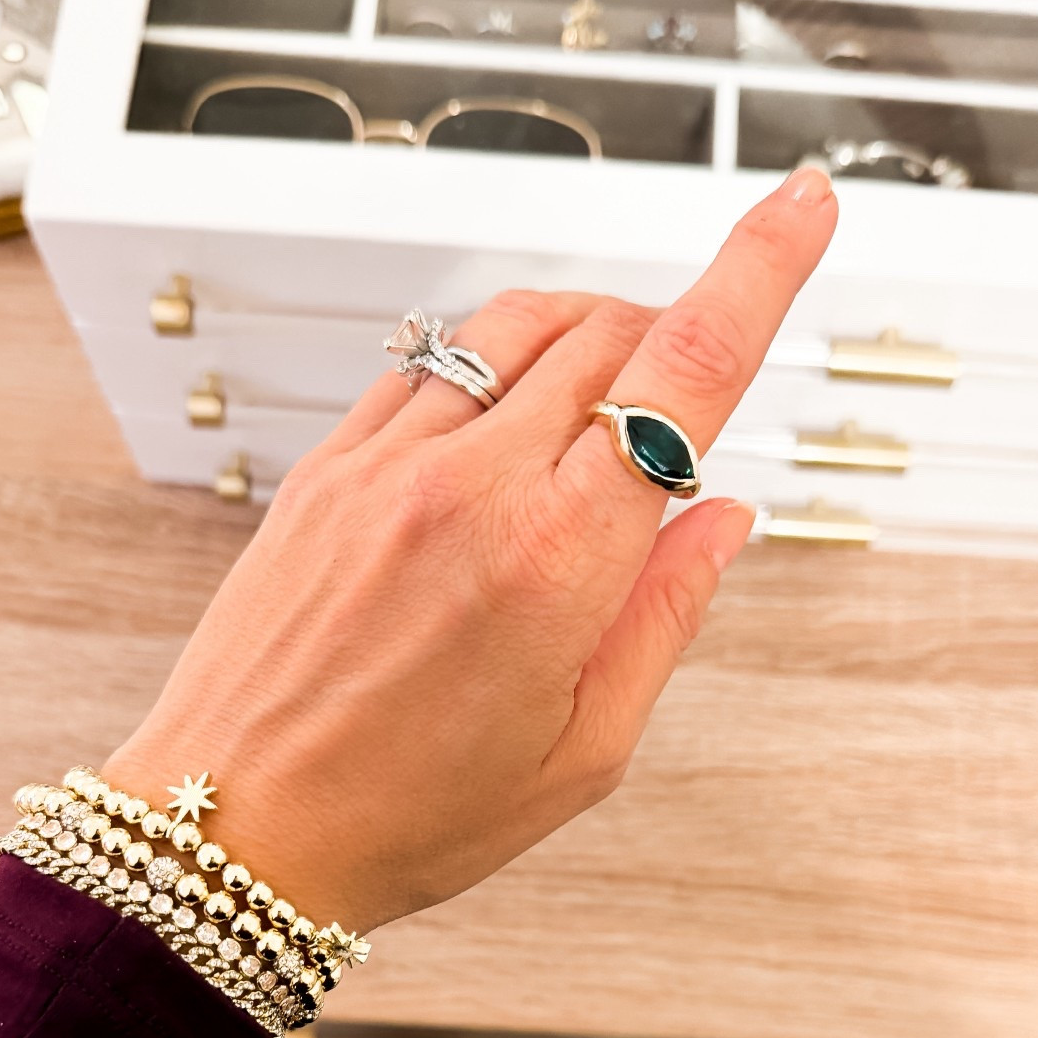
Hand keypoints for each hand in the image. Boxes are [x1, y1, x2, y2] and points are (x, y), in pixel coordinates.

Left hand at [107, 167, 836, 930]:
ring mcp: (384, 464)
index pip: (686, 371)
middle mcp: (468, 487)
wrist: (234, 829)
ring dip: (588, 336)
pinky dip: (495, 367)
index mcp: (553, 563)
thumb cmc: (407, 815)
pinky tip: (503, 431)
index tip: (803, 208)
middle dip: (674, 337)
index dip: (760, 270)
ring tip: (601, 412)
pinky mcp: (326, 465)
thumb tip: (722, 518)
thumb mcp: (582, 753)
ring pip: (518, 327)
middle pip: (610, 331)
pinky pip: (431, 361)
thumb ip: (665, 619)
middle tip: (687, 404)